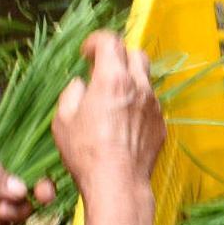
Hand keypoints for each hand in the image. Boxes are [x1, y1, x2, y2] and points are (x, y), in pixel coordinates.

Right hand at [55, 33, 162, 224]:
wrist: (117, 183)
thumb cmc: (85, 151)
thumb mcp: (63, 119)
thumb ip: (72, 93)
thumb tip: (81, 85)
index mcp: (113, 79)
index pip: (111, 41)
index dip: (96, 41)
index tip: (86, 53)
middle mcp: (139, 87)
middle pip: (135, 54)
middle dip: (118, 56)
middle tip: (101, 71)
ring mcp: (154, 106)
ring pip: (145, 80)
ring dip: (129, 81)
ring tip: (111, 100)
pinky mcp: (160, 125)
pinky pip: (150, 105)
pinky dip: (137, 105)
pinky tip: (123, 123)